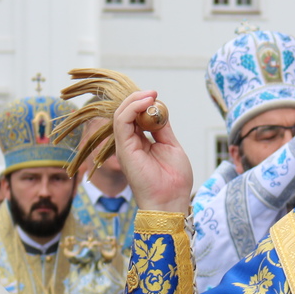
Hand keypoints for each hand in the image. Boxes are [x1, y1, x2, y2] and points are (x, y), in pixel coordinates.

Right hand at [113, 90, 191, 213]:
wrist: (172, 200)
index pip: (135, 117)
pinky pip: (122, 122)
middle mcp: (129, 143)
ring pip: (121, 114)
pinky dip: (132, 108)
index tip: (156, 96)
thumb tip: (159, 109)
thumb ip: (162, 128)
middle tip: (153, 93)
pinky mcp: (124, 149)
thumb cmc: (174, 180)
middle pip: (126, 113)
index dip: (143, 103)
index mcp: (140, 143)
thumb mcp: (170, 146)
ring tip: (151, 96)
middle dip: (138, 98)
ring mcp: (125, 146)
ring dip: (135, 101)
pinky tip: (147, 103)